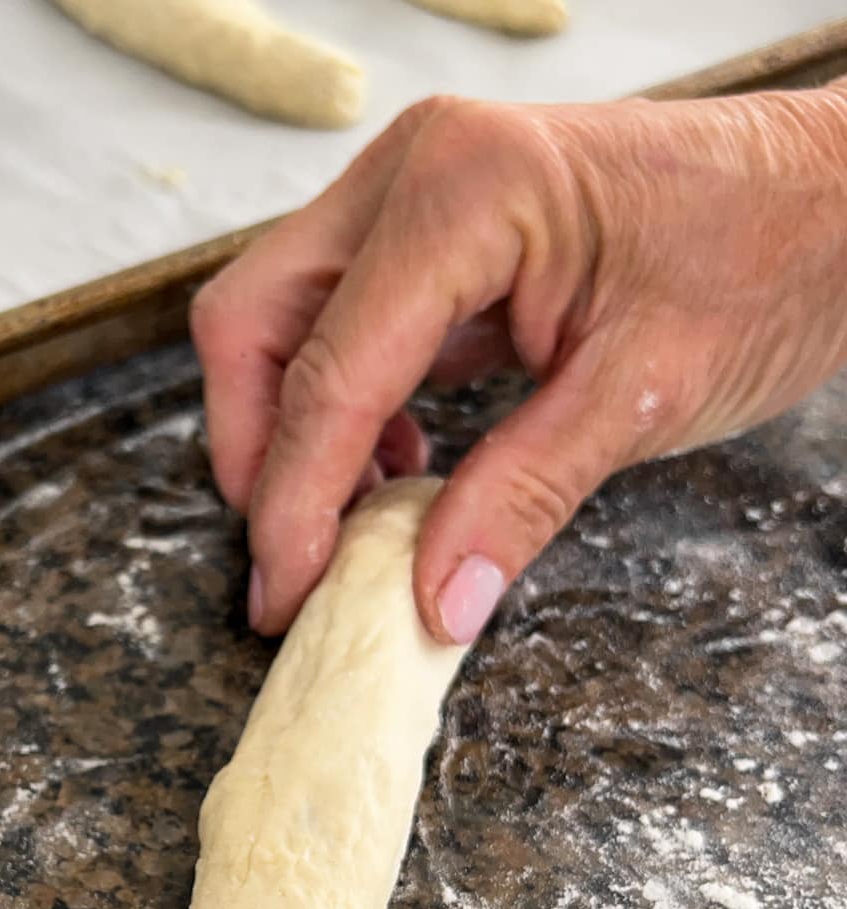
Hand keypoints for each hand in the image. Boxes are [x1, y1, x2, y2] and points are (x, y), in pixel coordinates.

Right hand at [191, 86, 846, 642]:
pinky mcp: (433, 228)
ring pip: (280, 321)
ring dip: (295, 434)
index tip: (285, 594)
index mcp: (465, 193)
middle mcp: (415, 171)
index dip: (293, 499)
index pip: (328, 372)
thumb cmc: (766, 265)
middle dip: (256, 454)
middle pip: (254, 322)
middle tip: (291, 563)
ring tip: (358, 523)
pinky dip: (343, 407)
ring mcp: (416, 190)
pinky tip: (399, 466)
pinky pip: (339, 323)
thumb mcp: (641, 400)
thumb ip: (521, 500)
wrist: (834, 203)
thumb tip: (432, 604)